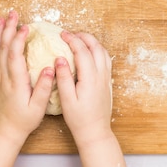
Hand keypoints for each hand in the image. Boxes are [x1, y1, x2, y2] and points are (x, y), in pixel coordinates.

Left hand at [0, 11, 53, 144]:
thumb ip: (44, 88)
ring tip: (2, 19)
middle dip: (8, 28)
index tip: (26, 27)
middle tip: (13, 13)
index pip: (15, 55)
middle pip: (3, 48)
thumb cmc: (23, 120)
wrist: (4, 131)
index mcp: (15, 82)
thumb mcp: (38, 108)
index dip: (18, 39)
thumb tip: (50, 69)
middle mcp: (4, 76)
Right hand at [55, 31, 112, 148]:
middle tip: (70, 34)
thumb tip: (59, 59)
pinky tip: (89, 53)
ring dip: (92, 42)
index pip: (83, 51)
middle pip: (96, 47)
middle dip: (83, 36)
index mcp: (90, 78)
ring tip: (79, 40)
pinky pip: (105, 60)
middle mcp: (101, 75)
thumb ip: (63, 78)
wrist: (95, 132)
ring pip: (103, 52)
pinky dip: (98, 50)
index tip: (62, 34)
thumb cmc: (79, 119)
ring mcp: (106, 78)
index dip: (72, 40)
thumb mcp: (67, 100)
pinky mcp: (107, 82)